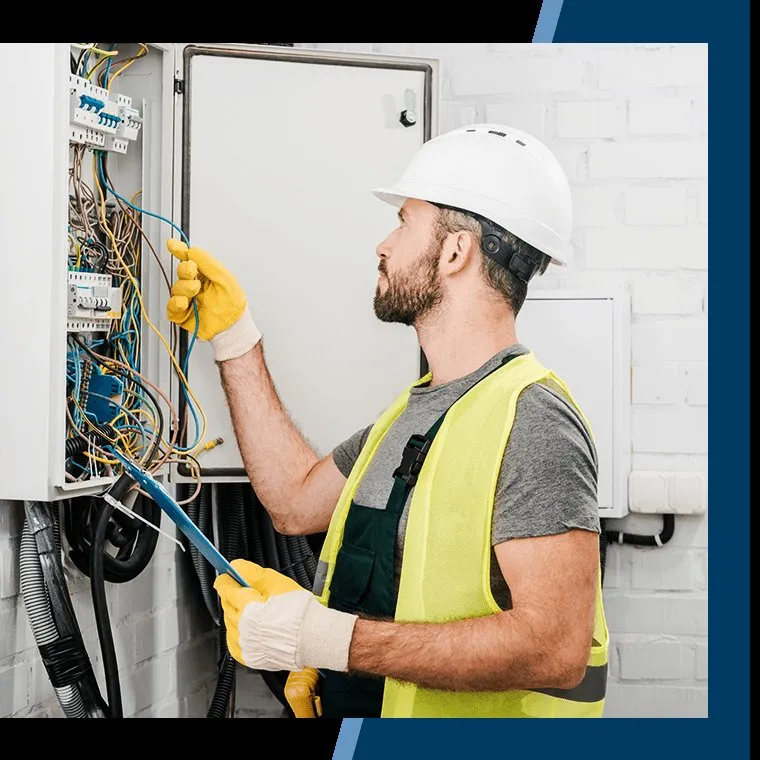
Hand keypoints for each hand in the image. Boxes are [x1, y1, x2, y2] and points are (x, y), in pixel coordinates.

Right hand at [166, 239, 261, 360]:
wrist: (233, 326)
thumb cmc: (233, 304)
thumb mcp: (224, 278)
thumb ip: (207, 263)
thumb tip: (192, 250)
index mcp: (205, 275)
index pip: (189, 260)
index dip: (180, 251)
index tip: (172, 245)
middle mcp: (195, 286)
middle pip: (181, 272)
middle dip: (185, 270)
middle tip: (192, 271)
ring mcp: (187, 300)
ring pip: (176, 288)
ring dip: (184, 287)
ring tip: (195, 290)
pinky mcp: (182, 314)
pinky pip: (171, 306)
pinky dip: (175, 302)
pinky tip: (184, 302)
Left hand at [214, 559, 357, 672]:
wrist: (313, 637)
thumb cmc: (299, 611)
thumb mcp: (277, 582)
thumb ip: (252, 573)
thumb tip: (236, 567)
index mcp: (248, 608)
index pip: (226, 589)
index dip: (226, 579)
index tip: (226, 574)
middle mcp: (242, 628)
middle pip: (226, 604)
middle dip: (233, 594)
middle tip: (246, 590)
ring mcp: (244, 645)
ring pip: (229, 622)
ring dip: (236, 612)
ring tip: (254, 609)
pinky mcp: (249, 657)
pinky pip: (233, 642)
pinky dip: (237, 632)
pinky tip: (248, 626)